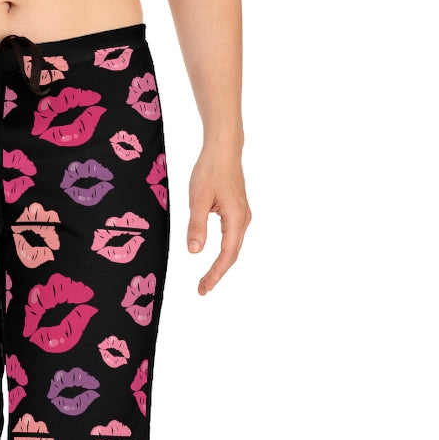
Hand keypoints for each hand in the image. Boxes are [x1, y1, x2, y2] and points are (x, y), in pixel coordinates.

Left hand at [186, 146, 250, 294]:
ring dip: (220, 265)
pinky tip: (214, 260)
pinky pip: (232, 239)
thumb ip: (196, 226)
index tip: (203, 289)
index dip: (215, 274)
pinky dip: (223, 253)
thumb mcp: (197, 199)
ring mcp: (242, 216)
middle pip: (232, 255)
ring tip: (206, 280)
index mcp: (236, 218)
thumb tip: (195, 252)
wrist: (223, 149)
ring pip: (233, 247)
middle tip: (202, 290)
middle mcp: (243, 219)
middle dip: (217, 274)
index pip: (226, 255)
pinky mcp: (237, 212)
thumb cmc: (210, 170)